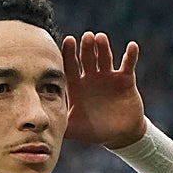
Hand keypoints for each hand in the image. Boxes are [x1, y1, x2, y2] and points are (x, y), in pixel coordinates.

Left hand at [61, 32, 145, 148]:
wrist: (119, 135)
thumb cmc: (94, 130)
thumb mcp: (75, 128)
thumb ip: (61, 124)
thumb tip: (41, 126)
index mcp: (78, 86)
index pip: (71, 67)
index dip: (69, 55)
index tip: (68, 41)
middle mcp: (91, 78)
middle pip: (88, 59)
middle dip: (86, 48)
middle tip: (86, 37)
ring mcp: (108, 77)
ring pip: (105, 58)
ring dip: (103, 48)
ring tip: (101, 38)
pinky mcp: (125, 79)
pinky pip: (128, 65)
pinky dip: (130, 56)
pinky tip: (132, 46)